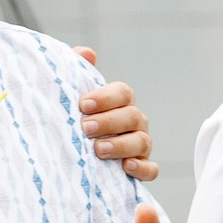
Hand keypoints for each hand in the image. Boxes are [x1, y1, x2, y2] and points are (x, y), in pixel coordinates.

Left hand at [75, 49, 157, 181]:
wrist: (71, 155)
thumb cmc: (74, 120)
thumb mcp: (71, 97)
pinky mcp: (142, 169)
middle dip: (109, 122)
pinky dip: (142, 168)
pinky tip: (126, 168)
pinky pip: (151, 169)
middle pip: (133, 116)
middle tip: (86, 128)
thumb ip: (78, 72)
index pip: (122, 93)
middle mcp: (134, 122)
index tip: (83, 105)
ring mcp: (139, 145)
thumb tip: (87, 53)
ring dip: (121, 145)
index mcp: (119, 102)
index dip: (105, 98)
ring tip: (98, 150)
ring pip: (142, 142)